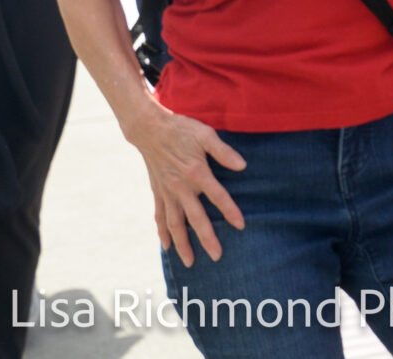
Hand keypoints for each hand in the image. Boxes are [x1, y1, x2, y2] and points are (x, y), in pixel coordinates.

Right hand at [125, 105, 245, 263]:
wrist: (150, 130)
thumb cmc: (182, 130)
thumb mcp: (205, 134)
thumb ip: (223, 152)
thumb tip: (242, 166)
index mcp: (196, 172)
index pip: (217, 196)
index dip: (230, 211)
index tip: (240, 226)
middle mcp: (180, 187)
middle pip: (195, 218)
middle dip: (206, 238)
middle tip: (217, 257)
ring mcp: (167, 192)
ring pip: (175, 224)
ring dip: (182, 244)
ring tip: (190, 262)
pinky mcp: (158, 193)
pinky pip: (160, 217)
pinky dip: (163, 232)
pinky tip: (167, 246)